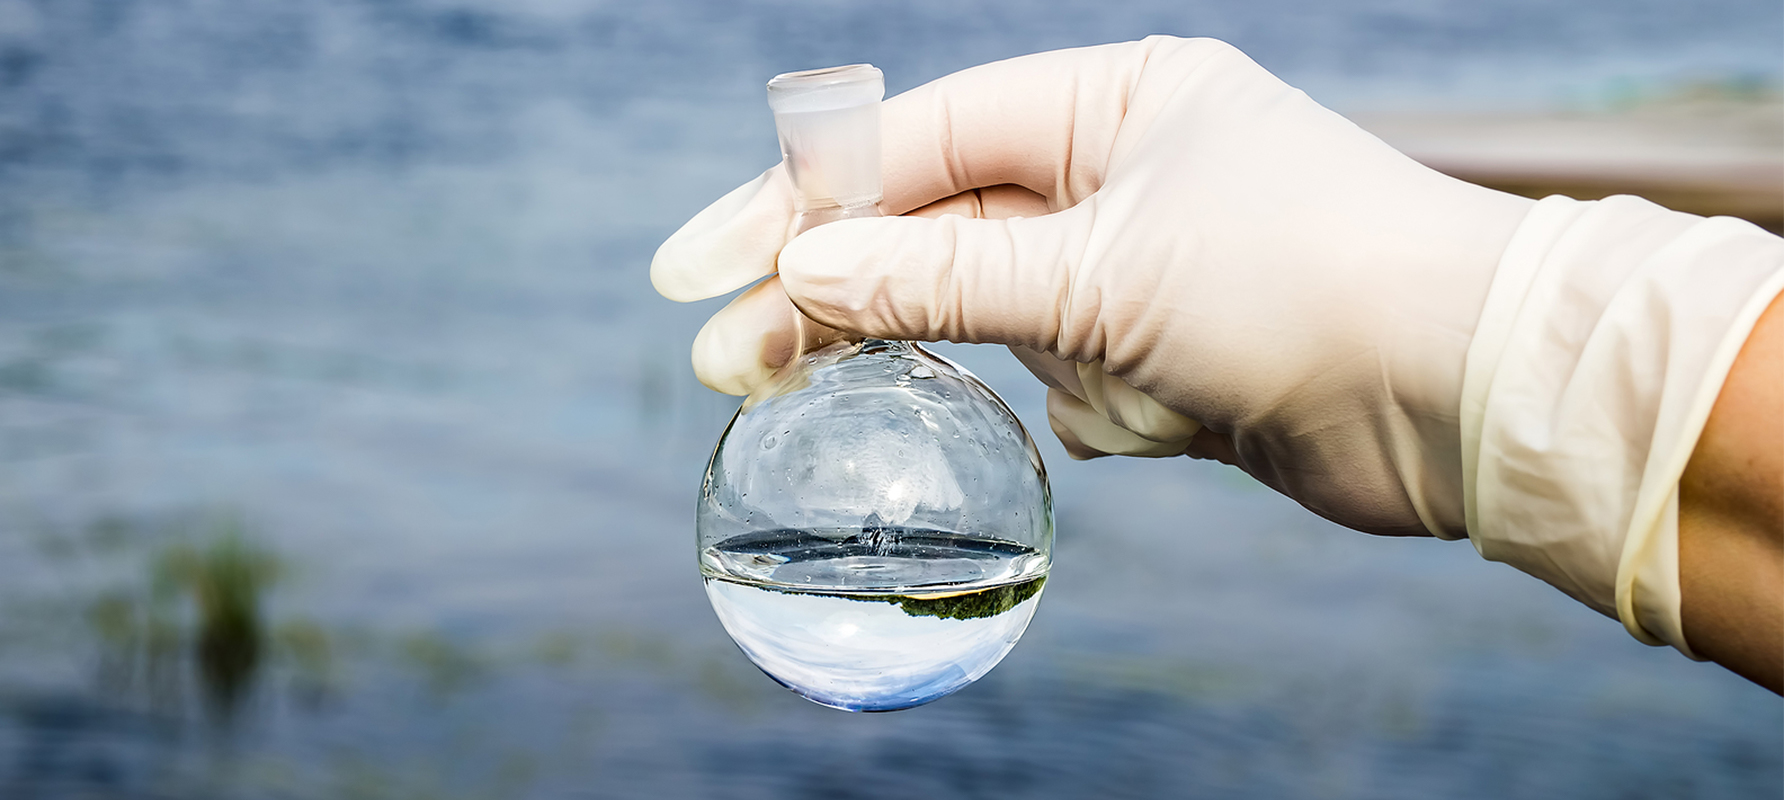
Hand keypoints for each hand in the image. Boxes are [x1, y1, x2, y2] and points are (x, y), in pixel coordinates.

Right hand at [653, 36, 1532, 537]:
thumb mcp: (1096, 275)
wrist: (1466, 394)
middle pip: (930, 233)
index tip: (695, 268)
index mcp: (1105, 101)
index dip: (793, 206)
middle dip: (839, 297)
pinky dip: (1108, 409)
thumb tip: (799, 275)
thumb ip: (935, 281)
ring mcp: (1138, 264)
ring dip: (1023, 360)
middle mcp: (1115, 170)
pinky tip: (1183, 414)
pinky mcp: (1163, 353)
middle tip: (725, 362)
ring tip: (1098, 383)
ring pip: (999, 317)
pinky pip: (1070, 384)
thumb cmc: (1302, 286)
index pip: (910, 145)